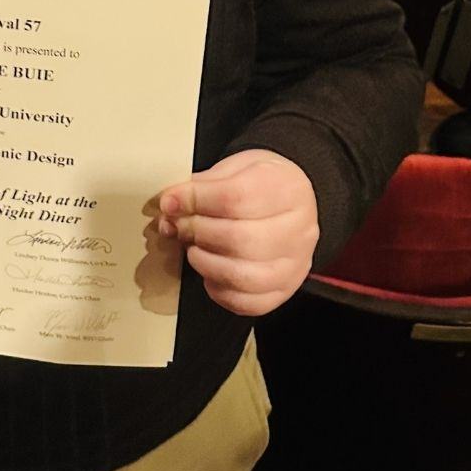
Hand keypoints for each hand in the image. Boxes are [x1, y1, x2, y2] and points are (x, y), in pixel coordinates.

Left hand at [158, 150, 318, 316]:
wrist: (292, 203)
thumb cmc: (260, 183)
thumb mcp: (236, 168)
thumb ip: (203, 185)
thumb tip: (171, 205)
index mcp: (288, 188)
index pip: (235, 198)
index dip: (195, 201)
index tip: (170, 201)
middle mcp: (300, 230)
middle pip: (240, 239)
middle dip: (197, 232)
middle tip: (179, 225)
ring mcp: (295, 265)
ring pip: (244, 276)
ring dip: (205, 263)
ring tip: (193, 248)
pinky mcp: (285, 291)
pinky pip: (248, 303)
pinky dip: (219, 290)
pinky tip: (210, 271)